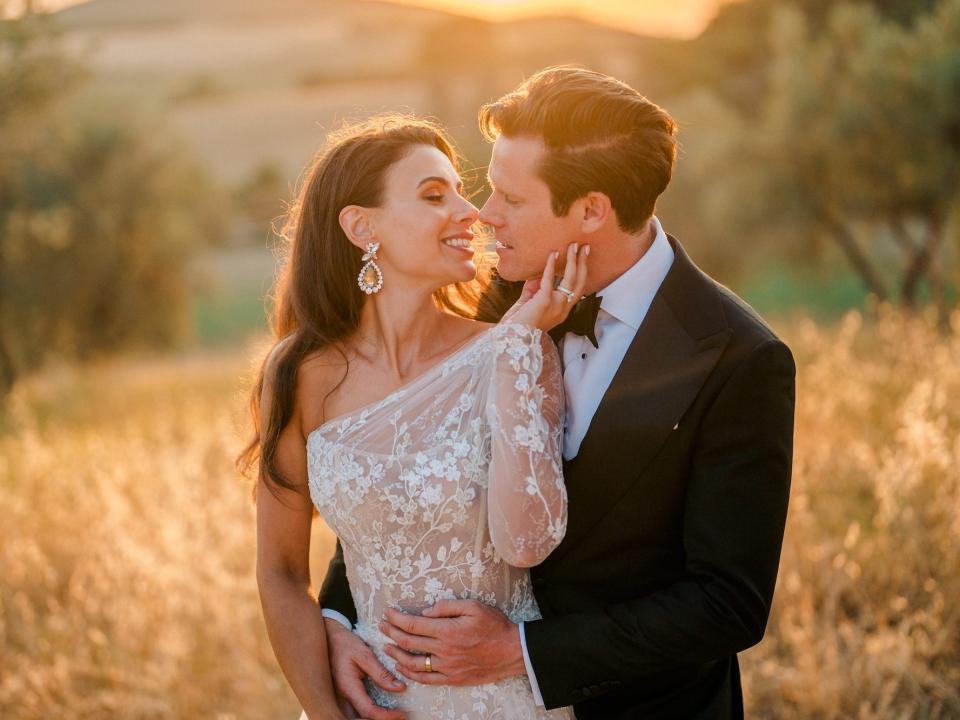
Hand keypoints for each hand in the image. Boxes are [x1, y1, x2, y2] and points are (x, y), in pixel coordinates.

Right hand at [323, 617, 406, 719]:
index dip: (387, 716)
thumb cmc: (345, 644)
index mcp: (347, 687)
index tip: (402, 714)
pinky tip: (376, 712)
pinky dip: (363, 716)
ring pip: (352, 719)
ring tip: (389, 716)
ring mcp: (337, 699)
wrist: (327, 638)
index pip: (368, 711)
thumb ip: (381, 673)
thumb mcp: (365, 654)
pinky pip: (350, 714)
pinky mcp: (338, 697)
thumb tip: (399, 688)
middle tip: (397, 718)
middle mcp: (340, 697)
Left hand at [379, 600, 524, 685]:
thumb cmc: (494, 625)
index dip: (396, 618)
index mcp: (447, 630)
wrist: (512, 651)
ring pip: (413, 663)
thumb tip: (425, 611)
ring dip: (396, 654)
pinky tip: (402, 667)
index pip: (413, 624)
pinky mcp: (453, 679)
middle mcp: (444, 650)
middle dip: (391, 632)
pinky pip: (426, 679)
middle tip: (382, 625)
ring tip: (386, 646)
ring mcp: (447, 667)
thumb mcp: (473, 606)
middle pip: (409, 642)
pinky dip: (411, 673)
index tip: (388, 612)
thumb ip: (447, 607)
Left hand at [500, 242, 588, 330]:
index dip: (582, 273)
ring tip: (573, 246)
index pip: (578, 289)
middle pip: (580, 283)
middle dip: (583, 263)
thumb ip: (535, 287)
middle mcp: (564, 309)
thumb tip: (539, 271)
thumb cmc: (518, 322)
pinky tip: (553, 254)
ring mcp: (557, 306)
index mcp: (562, 310)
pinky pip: (549, 279)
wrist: (510, 336)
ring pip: (571, 279)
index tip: (582, 258)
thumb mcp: (529, 301)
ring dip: (573, 260)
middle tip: (585, 247)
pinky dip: (550, 265)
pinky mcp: (545, 301)